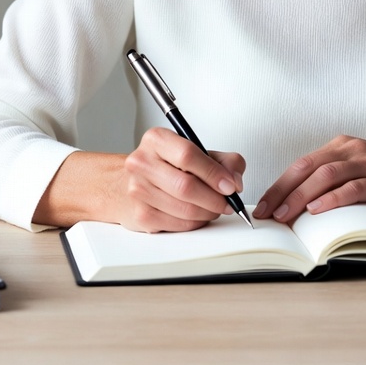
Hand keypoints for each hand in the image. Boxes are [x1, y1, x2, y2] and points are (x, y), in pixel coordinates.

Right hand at [116, 127, 245, 232]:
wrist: (130, 182)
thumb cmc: (167, 166)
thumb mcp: (198, 153)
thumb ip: (225, 161)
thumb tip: (235, 181)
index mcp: (157, 139)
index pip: (188, 155)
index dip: (213, 173)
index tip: (230, 185)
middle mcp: (142, 162)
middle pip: (185, 186)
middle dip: (214, 198)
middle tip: (228, 202)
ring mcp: (138, 190)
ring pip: (183, 209)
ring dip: (207, 212)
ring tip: (214, 208)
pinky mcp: (140, 215)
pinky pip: (177, 224)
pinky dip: (195, 222)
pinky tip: (198, 215)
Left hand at [253, 135, 365, 224]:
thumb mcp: (363, 169)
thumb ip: (337, 178)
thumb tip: (302, 204)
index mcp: (343, 146)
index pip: (302, 164)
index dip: (279, 184)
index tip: (263, 205)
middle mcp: (352, 150)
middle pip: (307, 168)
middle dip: (282, 191)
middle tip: (266, 213)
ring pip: (326, 176)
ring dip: (300, 197)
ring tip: (285, 216)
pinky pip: (353, 187)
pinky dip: (333, 199)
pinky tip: (318, 211)